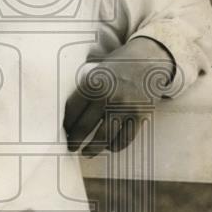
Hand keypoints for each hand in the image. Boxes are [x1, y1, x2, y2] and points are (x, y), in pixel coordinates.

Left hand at [64, 37, 174, 157]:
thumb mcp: (97, 70)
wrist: (149, 59)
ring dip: (93, 148)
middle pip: (84, 126)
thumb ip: (84, 88)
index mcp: (92, 83)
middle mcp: (107, 96)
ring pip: (104, 137)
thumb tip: (67, 112)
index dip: (66, 125)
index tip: (62, 132)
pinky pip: (125, 138)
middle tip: (71, 147)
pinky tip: (109, 147)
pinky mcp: (139, 115)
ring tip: (87, 152)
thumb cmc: (118, 66)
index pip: (72, 111)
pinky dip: (115, 146)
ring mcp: (124, 107)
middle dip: (75, 141)